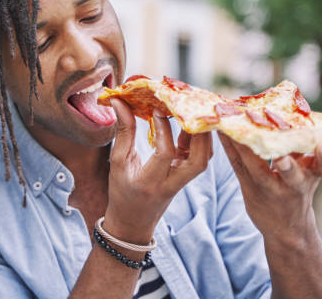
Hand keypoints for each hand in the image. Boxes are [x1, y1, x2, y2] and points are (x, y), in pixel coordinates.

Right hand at [103, 99, 212, 242]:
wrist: (133, 221)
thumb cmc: (121, 191)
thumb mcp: (117, 162)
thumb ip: (123, 131)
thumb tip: (119, 100)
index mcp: (150, 182)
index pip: (165, 154)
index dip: (163, 130)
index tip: (156, 109)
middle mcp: (171, 184)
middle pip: (199, 161)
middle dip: (199, 134)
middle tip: (189, 109)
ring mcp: (183, 182)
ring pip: (204, 158)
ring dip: (202, 134)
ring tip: (191, 111)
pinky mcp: (187, 176)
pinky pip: (199, 156)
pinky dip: (197, 137)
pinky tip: (186, 121)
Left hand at [218, 133, 321, 245]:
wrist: (287, 229)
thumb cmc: (298, 190)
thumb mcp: (309, 173)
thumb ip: (305, 149)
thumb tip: (298, 118)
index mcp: (312, 176)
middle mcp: (293, 185)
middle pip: (292, 177)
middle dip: (288, 166)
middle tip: (281, 156)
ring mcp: (270, 189)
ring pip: (257, 169)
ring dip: (245, 148)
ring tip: (234, 127)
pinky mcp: (249, 188)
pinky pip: (238, 165)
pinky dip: (229, 148)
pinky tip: (220, 131)